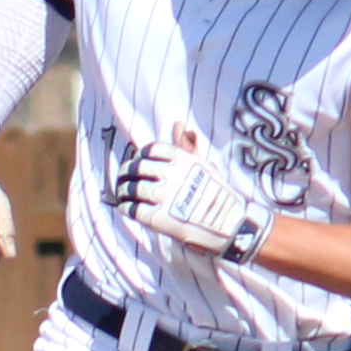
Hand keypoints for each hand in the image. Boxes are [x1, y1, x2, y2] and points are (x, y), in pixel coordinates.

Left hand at [131, 123, 272, 260]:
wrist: (228, 226)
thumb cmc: (216, 193)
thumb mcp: (204, 165)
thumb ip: (187, 146)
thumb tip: (179, 124)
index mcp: (182, 159)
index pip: (150, 150)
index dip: (141, 155)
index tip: (139, 161)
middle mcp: (171, 176)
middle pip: (137, 168)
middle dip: (127, 172)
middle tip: (123, 177)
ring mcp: (163, 197)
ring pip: (131, 189)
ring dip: (123, 190)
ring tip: (122, 193)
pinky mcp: (157, 219)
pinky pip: (133, 210)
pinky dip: (125, 208)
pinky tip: (126, 208)